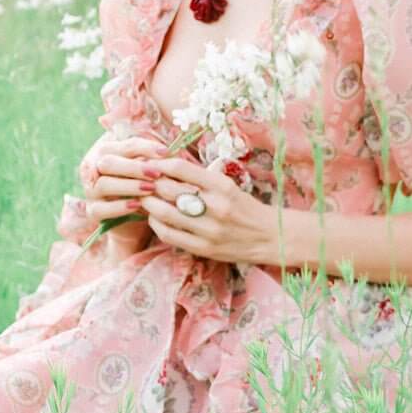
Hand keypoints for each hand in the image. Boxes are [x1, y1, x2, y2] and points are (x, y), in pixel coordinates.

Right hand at [82, 135, 167, 252]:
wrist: (134, 221)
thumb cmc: (145, 188)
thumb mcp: (149, 171)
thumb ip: (154, 159)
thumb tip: (172, 150)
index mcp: (107, 151)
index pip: (124, 144)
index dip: (145, 147)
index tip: (166, 152)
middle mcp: (93, 168)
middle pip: (108, 162)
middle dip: (135, 167)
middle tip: (157, 173)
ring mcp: (90, 190)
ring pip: (104, 184)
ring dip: (129, 185)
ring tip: (150, 189)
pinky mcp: (93, 211)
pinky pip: (101, 209)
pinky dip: (119, 207)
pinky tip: (136, 205)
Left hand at [138, 155, 276, 265]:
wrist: (269, 236)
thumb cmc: (245, 207)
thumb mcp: (228, 185)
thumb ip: (200, 178)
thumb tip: (167, 166)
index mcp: (222, 186)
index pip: (181, 168)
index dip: (160, 164)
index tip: (150, 163)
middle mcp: (215, 206)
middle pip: (168, 189)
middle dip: (150, 183)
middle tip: (142, 180)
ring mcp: (208, 229)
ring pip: (164, 212)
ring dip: (148, 203)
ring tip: (145, 198)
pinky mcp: (203, 248)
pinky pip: (169, 235)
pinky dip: (156, 224)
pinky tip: (154, 218)